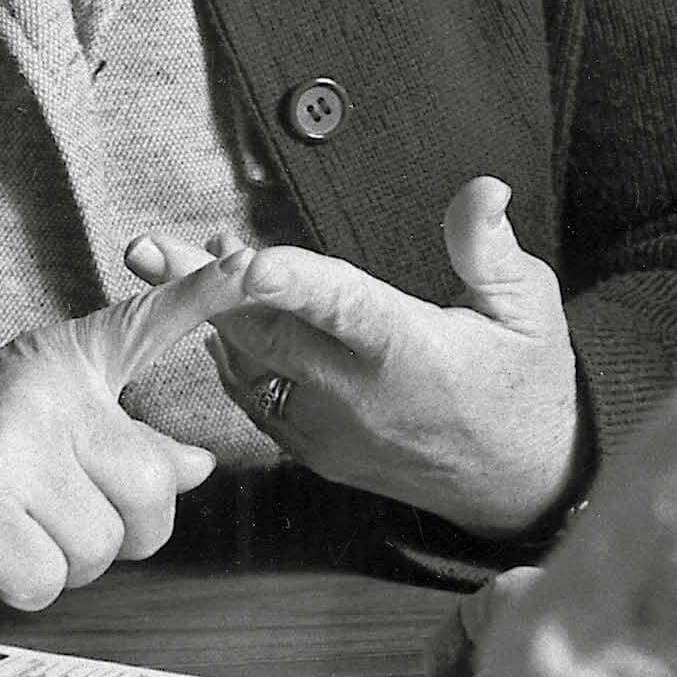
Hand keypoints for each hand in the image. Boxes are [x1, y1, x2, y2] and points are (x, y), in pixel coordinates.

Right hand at [0, 256, 250, 609]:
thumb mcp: (51, 417)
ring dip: (68, 560)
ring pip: (101, 546)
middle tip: (65, 511)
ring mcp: (7, 446)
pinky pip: (46, 579)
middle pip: (153, 489)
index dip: (210, 293)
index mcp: (69, 361)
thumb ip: (128, 437)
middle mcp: (44, 392)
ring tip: (21, 524)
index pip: (151, 320)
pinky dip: (24, 584)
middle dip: (125, 528)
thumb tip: (198, 465)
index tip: (263, 266)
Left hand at [132, 180, 579, 535]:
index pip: (337, 305)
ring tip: (165, 264)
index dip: (282, 277)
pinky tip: (214, 318)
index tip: (234, 252)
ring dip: (208, 316)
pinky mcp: (315, 452)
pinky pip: (257, 399)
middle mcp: (359, 398)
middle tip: (147, 248)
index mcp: (410, 353)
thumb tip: (482, 189)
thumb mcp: (530, 310)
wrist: (521, 487)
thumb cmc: (527, 386)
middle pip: (265, 333)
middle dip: (201, 287)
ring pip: (250, 367)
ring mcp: (330, 432)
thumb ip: (488, 249)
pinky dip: (230, 358)